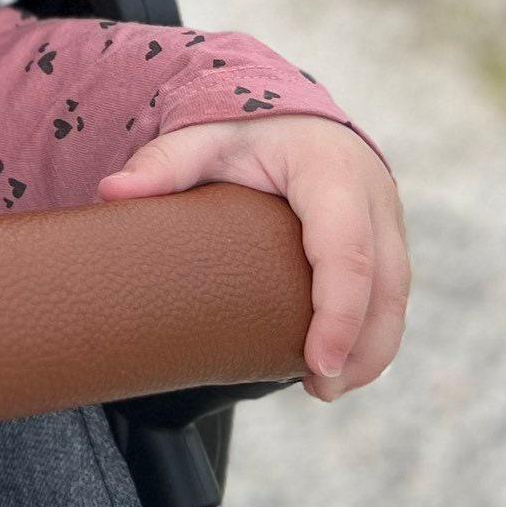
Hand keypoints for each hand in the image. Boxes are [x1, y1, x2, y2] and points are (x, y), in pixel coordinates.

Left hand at [96, 115, 407, 400]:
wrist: (290, 116)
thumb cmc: (244, 131)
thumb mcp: (203, 138)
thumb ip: (162, 164)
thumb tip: (109, 193)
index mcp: (332, 171)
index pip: (347, 250)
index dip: (339, 312)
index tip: (317, 362)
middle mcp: (374, 197)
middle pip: (385, 285)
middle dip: (360, 347)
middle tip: (318, 390)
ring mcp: (389, 222)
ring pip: (396, 299)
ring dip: (370, 352)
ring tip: (323, 390)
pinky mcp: (388, 244)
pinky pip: (391, 297)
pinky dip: (371, 337)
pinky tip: (337, 369)